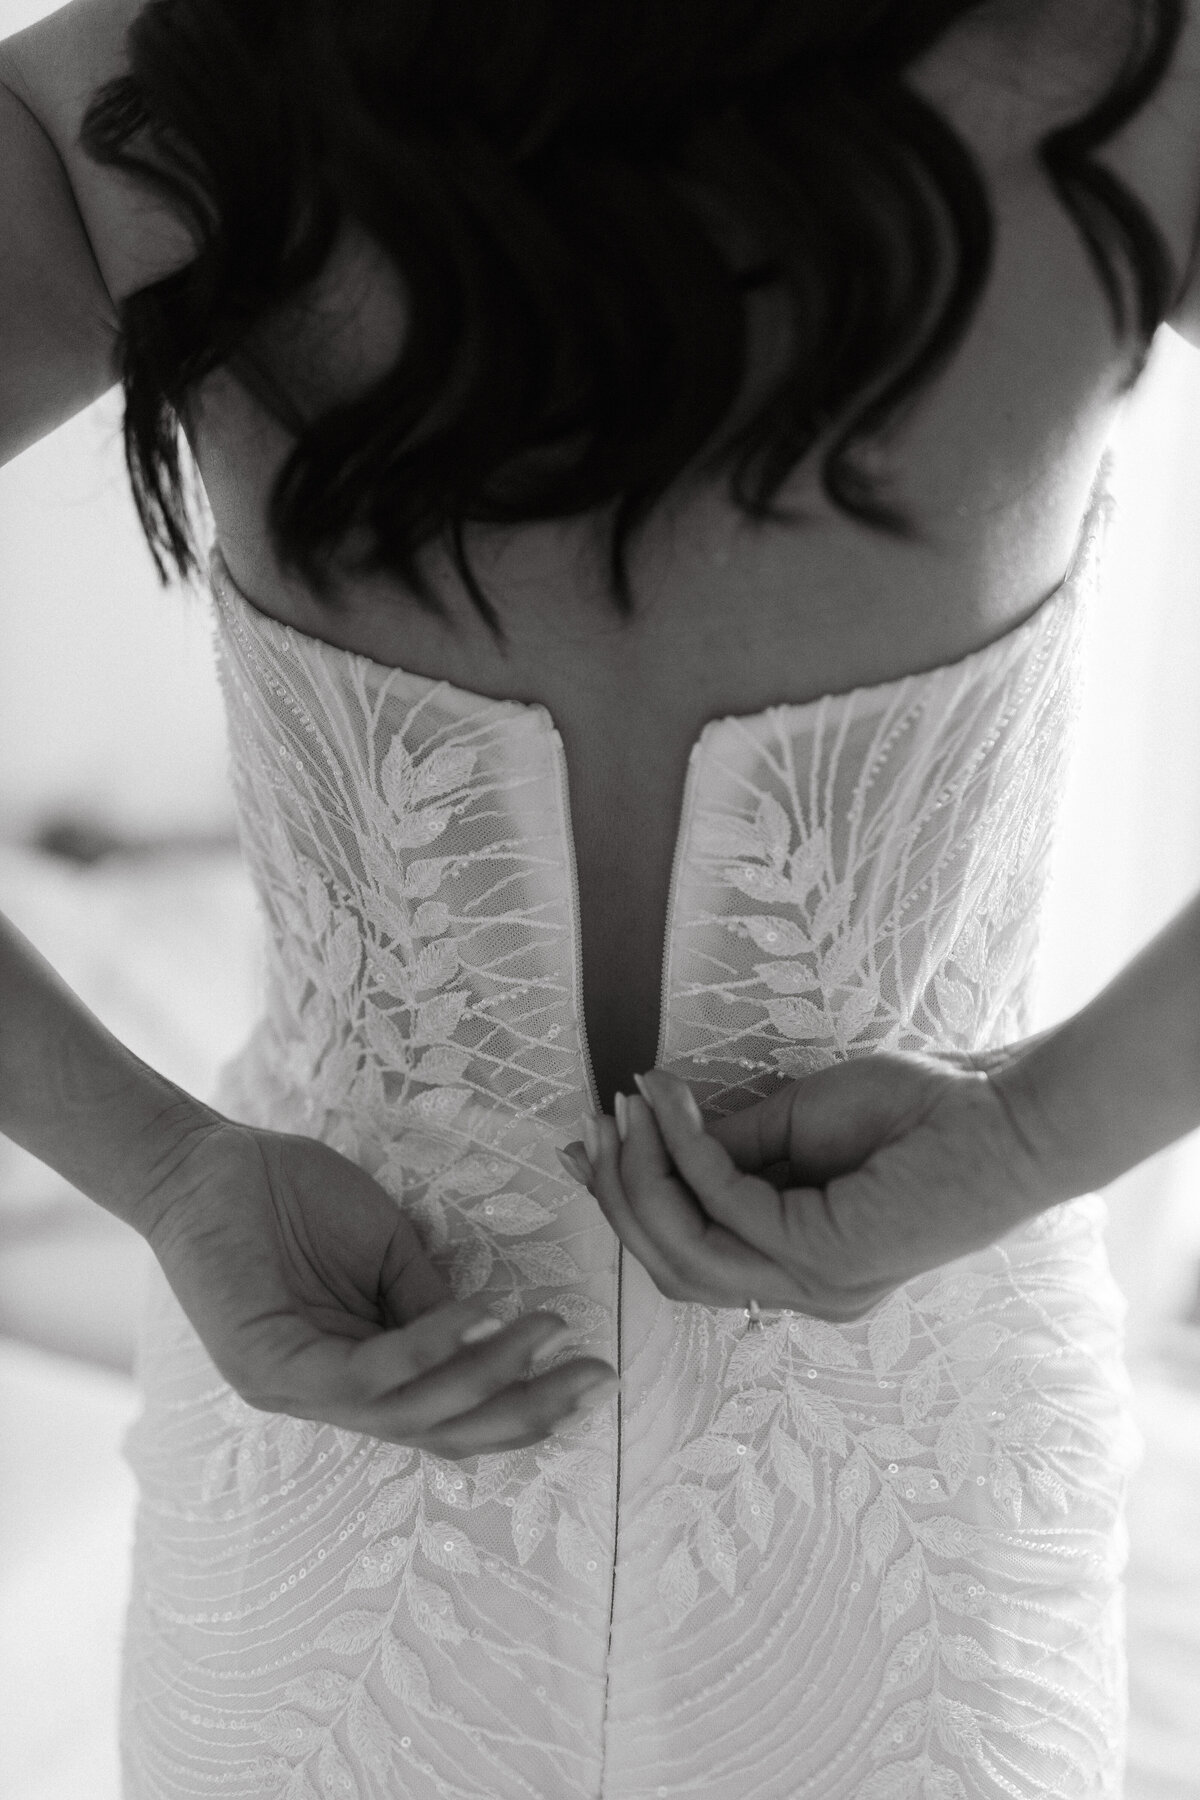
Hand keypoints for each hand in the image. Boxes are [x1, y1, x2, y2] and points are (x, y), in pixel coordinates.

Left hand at [138, 1120, 618, 1457]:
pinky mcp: (270, 1369)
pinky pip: (367, 1373)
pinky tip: (480, 1315)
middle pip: (442, 1433)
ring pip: (411, 1412)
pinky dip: (430, 1348)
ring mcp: (298, 1391)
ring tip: (544, 1333)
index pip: (451, 1416)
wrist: (206, 1162)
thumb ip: (433, 1301)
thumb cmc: (291, 1199)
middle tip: (594, 1378)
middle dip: (525, 1411)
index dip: (524, 1404)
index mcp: (361, 1374)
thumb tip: (496, 1334)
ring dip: (487, 1375)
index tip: (593, 1373)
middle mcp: (331, 1399)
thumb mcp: (388, 1251)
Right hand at [562, 1051, 1051, 1321]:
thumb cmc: (920, 1112)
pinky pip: (723, 1207)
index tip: (591, 1144)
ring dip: (640, 1178)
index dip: (630, 1205)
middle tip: (592, 1130)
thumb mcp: (800, 1123)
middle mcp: (801, 1292)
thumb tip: (662, 1137)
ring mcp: (811, 1282)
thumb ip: (733, 1148)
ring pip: (684, 1251)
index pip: (688, 1257)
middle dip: (619, 1197)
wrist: (1002, 1114)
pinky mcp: (822, 1256)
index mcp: (800, 1269)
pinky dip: (686, 1154)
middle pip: (671, 1267)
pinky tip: (673, 1109)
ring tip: (625, 1114)